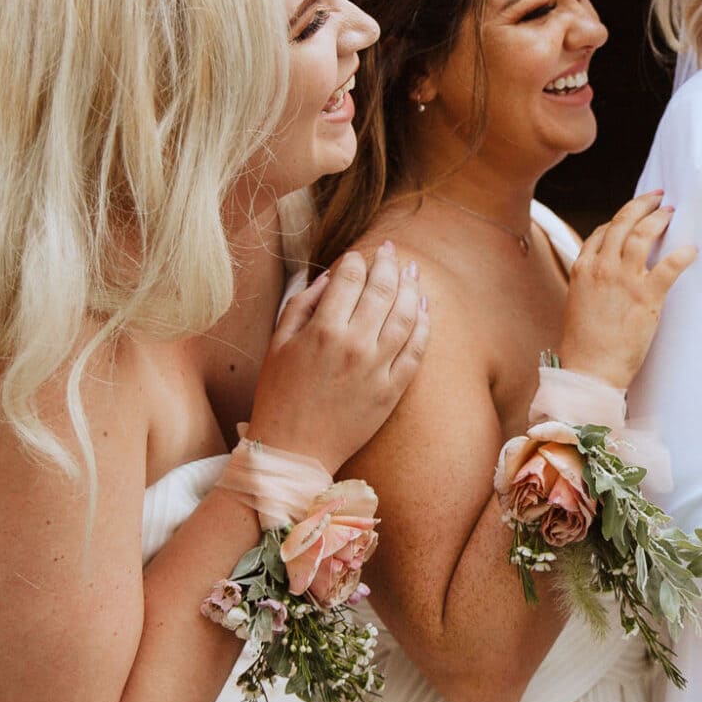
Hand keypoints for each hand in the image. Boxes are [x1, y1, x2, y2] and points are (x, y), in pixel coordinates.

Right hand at [247, 241, 429, 471]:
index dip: (355, 261)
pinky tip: (423, 308)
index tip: (357, 256)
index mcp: (322, 331)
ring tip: (412, 271)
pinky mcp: (392, 390)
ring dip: (411, 288)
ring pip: (406, 316)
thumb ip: (302, 305)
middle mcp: (354, 345)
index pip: (349, 279)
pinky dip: (423, 324)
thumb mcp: (277, 345)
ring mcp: (377, 368)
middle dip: (388, 264)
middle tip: (390, 250)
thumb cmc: (279, 396)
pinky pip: (416, 350)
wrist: (294, 451)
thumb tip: (330, 277)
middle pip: (382, 290)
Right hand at [557, 190, 697, 389]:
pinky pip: (668, 267)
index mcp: (582, 269)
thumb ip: (592, 284)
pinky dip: (682, 255)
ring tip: (671, 213)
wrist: (589, 370)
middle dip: (642, 205)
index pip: (601, 232)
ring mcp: (624, 280)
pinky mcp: (646, 297)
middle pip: (622, 223)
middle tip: (658, 197)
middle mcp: (601, 268)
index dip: (619, 219)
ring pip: (642, 236)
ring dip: (659, 220)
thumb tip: (607, 276)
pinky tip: (691, 249)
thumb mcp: (579, 304)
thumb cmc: (584, 344)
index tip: (633, 215)